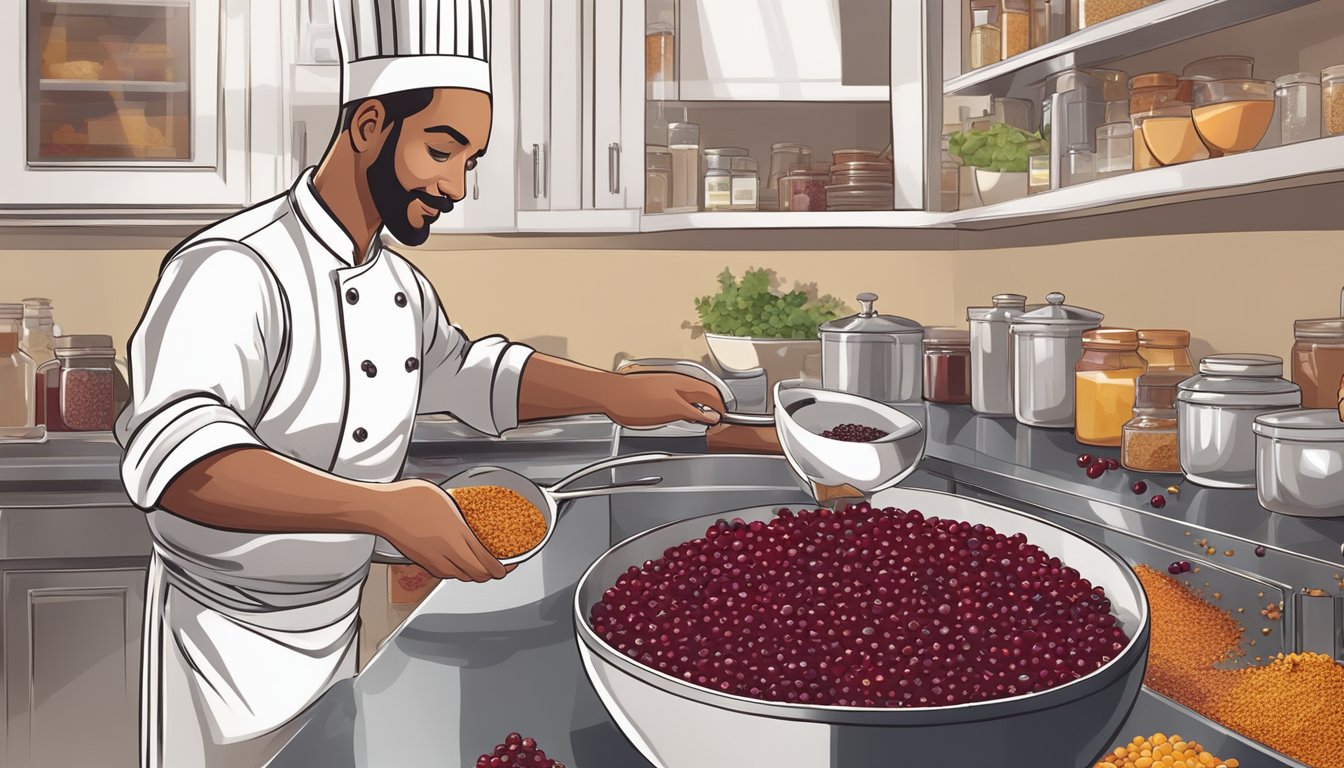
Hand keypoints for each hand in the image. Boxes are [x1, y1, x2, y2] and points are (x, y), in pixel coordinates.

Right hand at [371, 479, 509, 582]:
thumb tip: (471, 515)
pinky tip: (458, 562)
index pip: (486, 559)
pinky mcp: (423, 563)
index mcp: (457, 532)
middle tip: (499, 568)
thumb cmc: (408, 499)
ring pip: (461, 577)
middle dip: (491, 574)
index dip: (502, 567)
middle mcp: (447, 550)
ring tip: (480, 565)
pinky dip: (456, 572)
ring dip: (474, 574)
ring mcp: (434, 559)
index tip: (509, 565)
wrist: (382, 511)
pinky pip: (445, 574)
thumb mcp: (445, 498)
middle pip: (477, 575)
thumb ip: (461, 511)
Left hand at [605, 371, 726, 427]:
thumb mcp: (672, 410)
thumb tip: (712, 416)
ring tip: (702, 420)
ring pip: (691, 395)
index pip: (712, 393)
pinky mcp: (655, 392)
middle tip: (717, 421)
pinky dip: (686, 408)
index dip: (721, 407)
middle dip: (712, 406)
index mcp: (685, 384)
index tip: (726, 419)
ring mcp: (665, 386)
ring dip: (699, 407)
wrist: (609, 396)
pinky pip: (679, 399)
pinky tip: (681, 416)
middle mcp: (677, 382)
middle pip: (703, 393)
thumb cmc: (636, 401)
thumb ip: (695, 413)